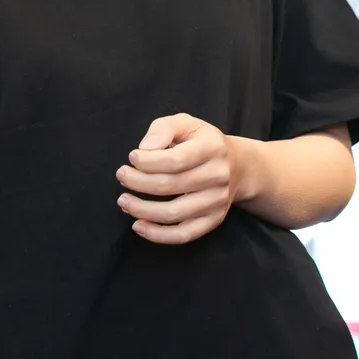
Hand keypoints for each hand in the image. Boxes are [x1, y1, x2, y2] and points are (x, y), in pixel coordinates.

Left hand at [116, 113, 237, 244]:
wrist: (237, 166)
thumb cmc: (201, 143)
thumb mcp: (186, 124)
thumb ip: (164, 128)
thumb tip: (145, 148)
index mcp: (212, 148)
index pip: (175, 160)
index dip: (148, 161)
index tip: (132, 157)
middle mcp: (218, 176)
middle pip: (170, 185)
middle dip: (137, 182)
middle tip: (121, 175)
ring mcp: (217, 201)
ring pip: (173, 213)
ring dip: (141, 209)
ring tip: (124, 201)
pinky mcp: (213, 220)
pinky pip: (183, 235)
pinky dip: (157, 234)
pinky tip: (138, 225)